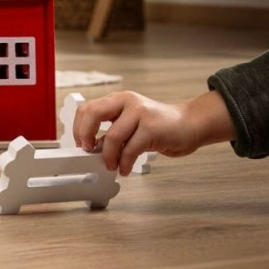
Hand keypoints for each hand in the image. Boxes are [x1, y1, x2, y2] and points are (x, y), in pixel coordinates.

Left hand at [72, 90, 234, 175]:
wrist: (190, 124)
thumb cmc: (157, 127)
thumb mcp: (129, 124)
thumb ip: (111, 131)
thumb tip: (90, 147)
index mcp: (117, 99)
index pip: (86, 109)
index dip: (78, 128)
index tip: (81, 144)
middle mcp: (127, 101)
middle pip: (92, 113)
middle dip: (84, 135)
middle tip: (88, 151)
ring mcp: (140, 113)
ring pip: (112, 136)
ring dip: (108, 157)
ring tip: (112, 166)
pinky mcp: (152, 128)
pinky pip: (130, 149)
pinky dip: (124, 163)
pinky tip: (125, 169)